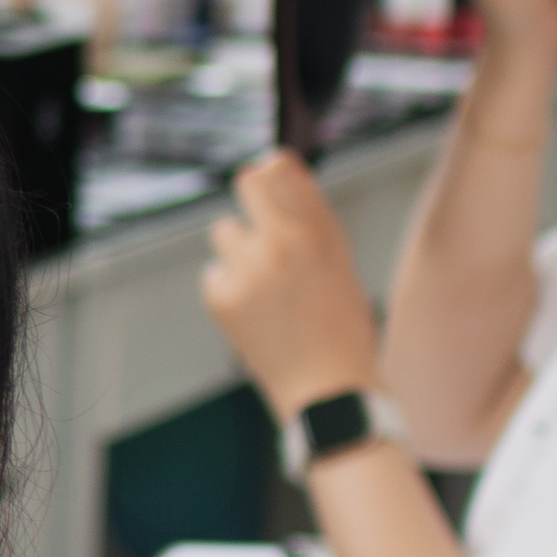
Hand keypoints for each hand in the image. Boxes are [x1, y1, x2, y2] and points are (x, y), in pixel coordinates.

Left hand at [204, 153, 382, 418]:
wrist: (327, 390)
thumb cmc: (341, 327)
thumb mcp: (340, 264)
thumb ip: (311, 219)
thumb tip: (277, 168)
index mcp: (319, 233)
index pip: (281, 167)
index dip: (274, 169)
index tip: (272, 177)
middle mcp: (282, 244)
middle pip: (247, 182)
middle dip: (251, 194)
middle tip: (258, 219)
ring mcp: (248, 269)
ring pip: (224, 230)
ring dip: (238, 248)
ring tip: (263, 282)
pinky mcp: (221, 296)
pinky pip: (215, 271)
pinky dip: (229, 286)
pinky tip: (254, 312)